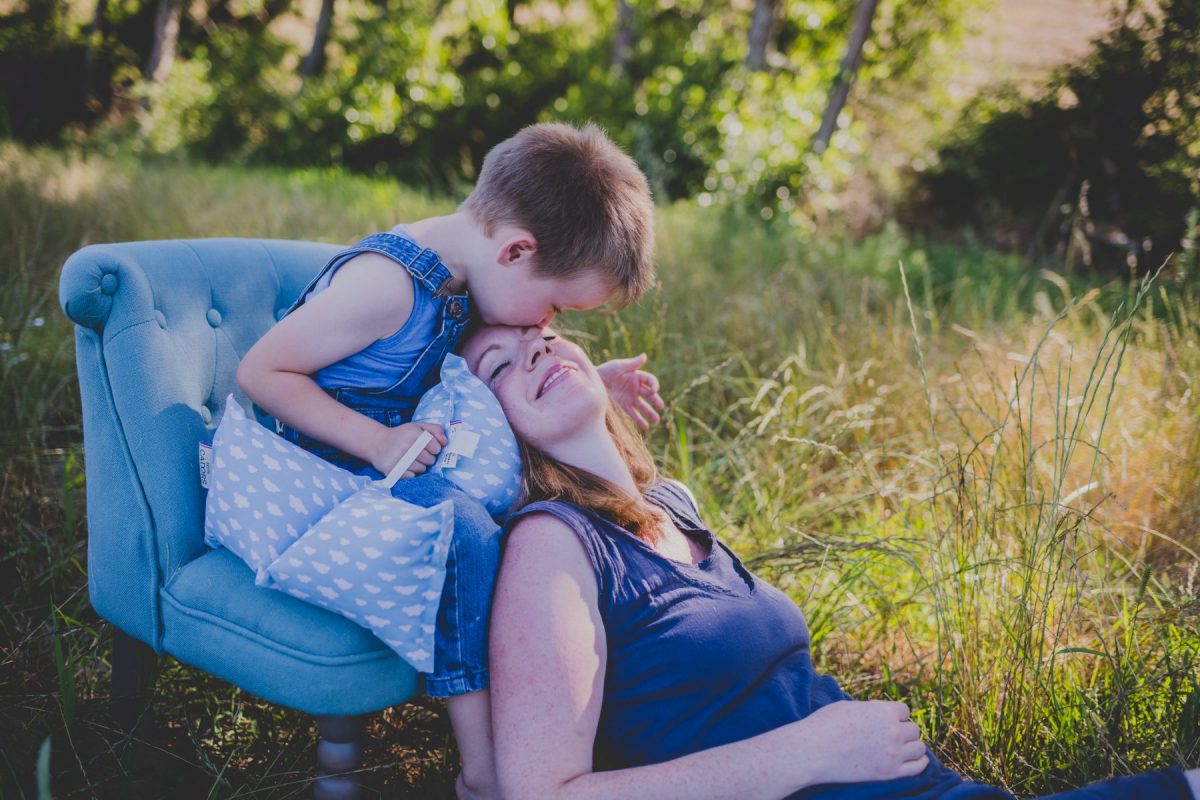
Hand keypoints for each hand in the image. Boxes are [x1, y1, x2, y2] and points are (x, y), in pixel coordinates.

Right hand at [370, 422, 446, 478]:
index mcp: (413, 433)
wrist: (377, 444)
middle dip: (428, 458)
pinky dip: (411, 473)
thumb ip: (435, 430)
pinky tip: (405, 466)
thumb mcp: (417, 427)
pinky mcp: (393, 471)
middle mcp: (405, 446)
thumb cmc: (402, 435)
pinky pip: (412, 476)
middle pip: (430, 460)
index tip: (429, 447)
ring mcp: (398, 459)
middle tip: (419, 454)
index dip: (435, 448)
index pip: (436, 447)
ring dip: (420, 466)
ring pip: (422, 469)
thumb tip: (445, 442)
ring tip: (411, 459)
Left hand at [596, 353, 663, 429]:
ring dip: (650, 413)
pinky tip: (645, 427)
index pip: (650, 381)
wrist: (592, 383)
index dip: (654, 385)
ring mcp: (630, 398)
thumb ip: (632, 364)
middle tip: (660, 407)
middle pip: (649, 395)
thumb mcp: (618, 366)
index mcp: (636, 376)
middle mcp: (635, 388)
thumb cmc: (605, 371)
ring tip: (656, 420)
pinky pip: (633, 414)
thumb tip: (644, 356)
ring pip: (643, 406)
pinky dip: (639, 420)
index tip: (654, 390)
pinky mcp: (623, 406)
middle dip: (655, 401)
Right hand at [799, 700, 928, 784]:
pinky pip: (917, 767)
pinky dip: (920, 762)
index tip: (889, 721)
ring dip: (912, 746)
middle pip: (913, 729)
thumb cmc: (825, 725)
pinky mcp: (889, 772)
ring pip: (919, 748)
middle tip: (893, 736)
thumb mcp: (848, 707)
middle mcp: (892, 731)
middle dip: (904, 731)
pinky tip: (918, 760)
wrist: (813, 751)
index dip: (896, 715)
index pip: (904, 710)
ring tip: (903, 748)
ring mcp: (893, 753)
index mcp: (883, 711)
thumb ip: (869, 710)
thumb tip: (877, 712)